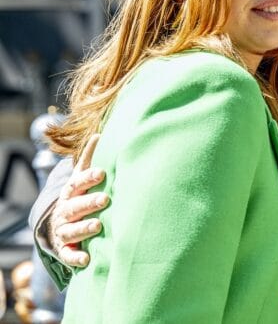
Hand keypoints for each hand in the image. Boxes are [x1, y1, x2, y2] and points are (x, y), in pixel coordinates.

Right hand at [49, 134, 107, 267]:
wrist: (57, 224)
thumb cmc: (77, 196)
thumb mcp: (80, 178)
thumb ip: (89, 159)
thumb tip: (99, 133)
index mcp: (71, 193)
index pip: (77, 183)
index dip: (88, 178)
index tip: (102, 172)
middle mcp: (65, 211)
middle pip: (75, 206)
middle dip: (89, 202)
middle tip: (105, 199)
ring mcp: (63, 231)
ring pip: (71, 230)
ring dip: (84, 228)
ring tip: (98, 225)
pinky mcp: (65, 250)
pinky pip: (69, 255)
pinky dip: (76, 258)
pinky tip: (87, 259)